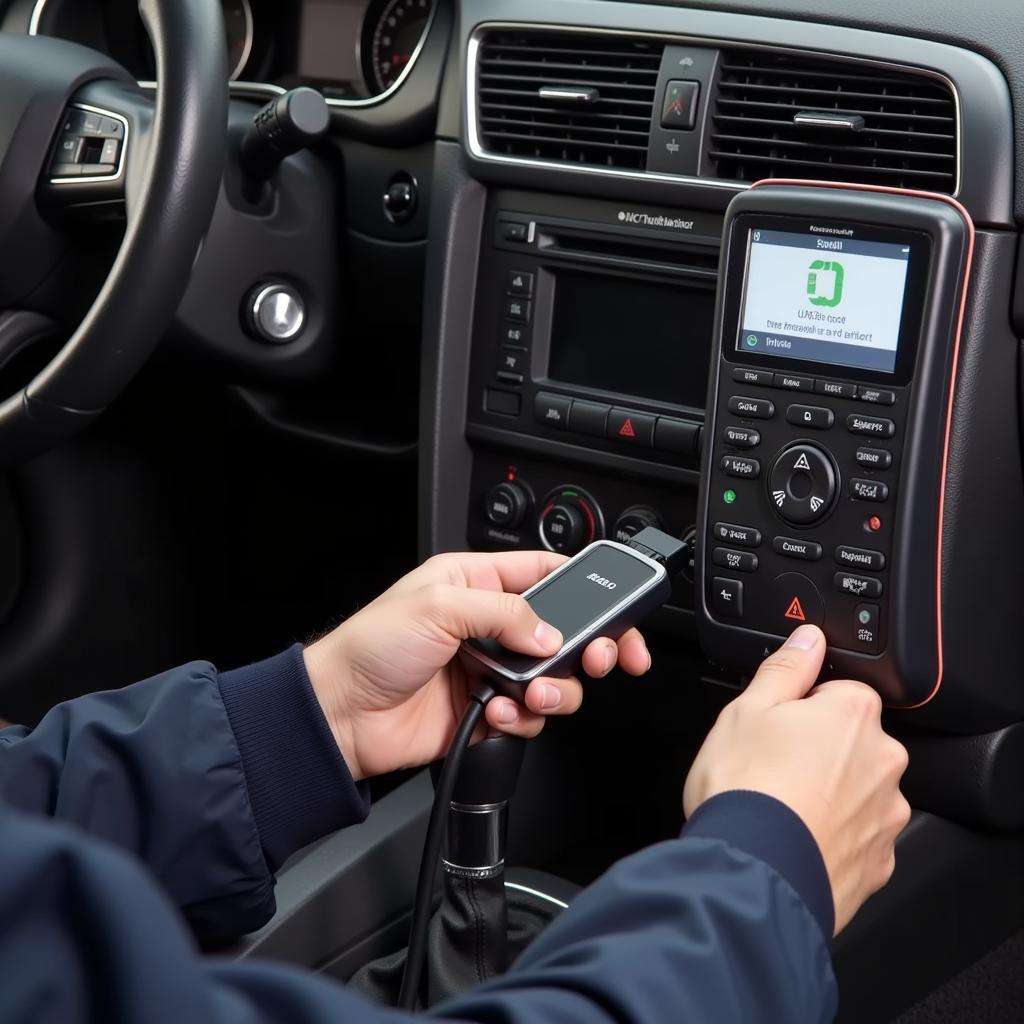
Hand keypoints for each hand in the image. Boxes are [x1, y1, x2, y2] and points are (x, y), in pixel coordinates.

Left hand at [303, 551, 650, 780]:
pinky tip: (495, 713)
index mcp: (476, 583)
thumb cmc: (369, 647)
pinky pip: (530, 716)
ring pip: (555, 678)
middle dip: (588, 646)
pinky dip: (522, 719)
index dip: (586, 588)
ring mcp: (491, 669)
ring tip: (530, 693)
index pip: (545, 573)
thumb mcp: (437, 607)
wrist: (341, 715)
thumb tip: (551, 631)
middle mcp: (489, 624)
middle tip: (597, 658)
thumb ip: (504, 612)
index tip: (617, 606)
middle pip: (564, 631)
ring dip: (553, 690)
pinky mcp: (488, 711)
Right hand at [682, 624, 910, 933]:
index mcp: (853, 714)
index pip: (840, 690)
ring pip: (858, 790)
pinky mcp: (879, 862)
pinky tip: (796, 838)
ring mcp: (885, 815)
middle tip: (773, 766)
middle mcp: (883, 761)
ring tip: (781, 807)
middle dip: (820, 749)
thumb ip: (786, 668)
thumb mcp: (747, 708)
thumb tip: (809, 638)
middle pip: (853, 741)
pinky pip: (857, 836)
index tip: (777, 726)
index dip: (803, 707)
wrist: (753, 872)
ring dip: (830, 793)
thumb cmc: (745, 787)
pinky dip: (833, 835)